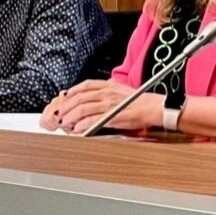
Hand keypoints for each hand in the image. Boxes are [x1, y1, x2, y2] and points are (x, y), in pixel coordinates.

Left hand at [43, 81, 158, 133]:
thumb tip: (95, 95)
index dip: (72, 91)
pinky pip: (90, 120)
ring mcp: (108, 104)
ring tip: (66, 123)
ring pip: (81, 109)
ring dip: (70, 116)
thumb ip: (108, 91)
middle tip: (61, 113)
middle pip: (79, 97)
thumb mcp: (123, 90)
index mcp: (109, 85)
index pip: (85, 85)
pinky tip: (78, 129)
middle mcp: (107, 93)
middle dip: (67, 106)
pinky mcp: (110, 117)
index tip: (65, 96)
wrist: (154, 108)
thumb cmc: (141, 101)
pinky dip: (81, 125)